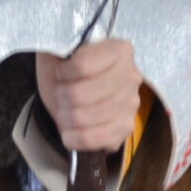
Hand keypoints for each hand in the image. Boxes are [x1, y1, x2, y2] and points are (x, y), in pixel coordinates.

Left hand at [34, 39, 143, 154]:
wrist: (78, 91)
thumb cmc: (69, 69)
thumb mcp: (59, 52)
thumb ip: (59, 51)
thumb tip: (61, 62)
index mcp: (118, 50)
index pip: (82, 65)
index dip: (62, 72)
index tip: (60, 73)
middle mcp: (130, 76)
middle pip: (80, 94)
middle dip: (61, 97)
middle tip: (60, 95)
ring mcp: (131, 104)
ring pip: (85, 117)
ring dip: (65, 117)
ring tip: (63, 112)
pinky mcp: (126, 128)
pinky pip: (96, 139)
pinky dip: (76, 138)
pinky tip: (69, 133)